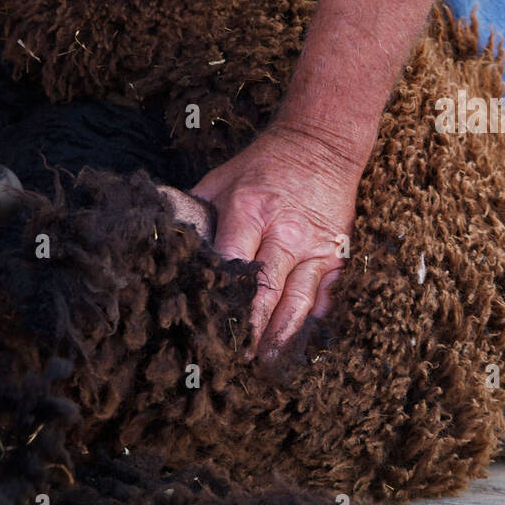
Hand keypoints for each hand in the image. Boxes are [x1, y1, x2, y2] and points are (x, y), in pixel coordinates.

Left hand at [191, 122, 363, 355]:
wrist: (321, 144)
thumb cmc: (263, 164)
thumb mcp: (221, 179)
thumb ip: (197, 212)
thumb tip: (169, 244)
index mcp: (250, 209)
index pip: (231, 263)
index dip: (218, 295)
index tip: (204, 322)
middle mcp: (285, 231)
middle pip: (265, 289)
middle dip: (249, 327)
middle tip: (234, 357)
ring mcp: (314, 245)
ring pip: (298, 300)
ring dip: (280, 334)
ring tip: (265, 360)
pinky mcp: (335, 253)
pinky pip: (326, 293)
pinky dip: (313, 317)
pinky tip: (299, 340)